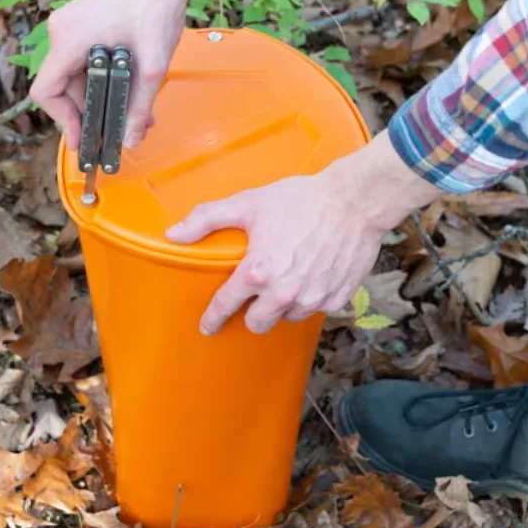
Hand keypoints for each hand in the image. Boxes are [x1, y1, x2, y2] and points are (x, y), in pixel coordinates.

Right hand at [30, 0, 242, 146]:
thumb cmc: (157, 5)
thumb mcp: (152, 65)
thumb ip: (139, 106)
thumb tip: (130, 141)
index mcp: (69, 39)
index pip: (46, 91)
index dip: (62, 121)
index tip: (83, 139)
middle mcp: (62, 30)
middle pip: (62, 86)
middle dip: (90, 112)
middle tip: (116, 133)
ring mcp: (71, 23)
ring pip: (77, 74)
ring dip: (101, 96)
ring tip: (133, 114)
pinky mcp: (84, 20)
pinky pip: (85, 58)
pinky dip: (104, 77)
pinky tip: (130, 89)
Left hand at [166, 131, 441, 334]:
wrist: (354, 201)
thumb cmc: (300, 200)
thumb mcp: (248, 204)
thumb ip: (207, 219)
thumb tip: (173, 234)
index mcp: (257, 273)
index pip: (226, 306)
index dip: (213, 319)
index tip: (208, 327)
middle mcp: (283, 293)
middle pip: (258, 324)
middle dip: (253, 314)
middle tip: (255, 297)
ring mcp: (312, 299)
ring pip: (288, 318)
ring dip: (283, 307)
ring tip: (286, 281)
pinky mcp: (337, 299)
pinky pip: (317, 310)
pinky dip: (311, 299)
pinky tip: (312, 277)